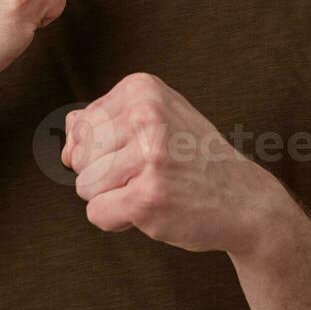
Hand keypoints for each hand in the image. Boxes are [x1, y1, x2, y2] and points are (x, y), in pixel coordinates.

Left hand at [61, 72, 277, 254]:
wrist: (245, 199)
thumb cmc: (191, 160)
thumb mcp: (153, 122)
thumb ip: (103, 122)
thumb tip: (65, 138)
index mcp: (141, 88)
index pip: (80, 127)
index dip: (105, 150)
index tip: (147, 151)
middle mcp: (145, 113)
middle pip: (77, 157)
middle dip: (105, 176)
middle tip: (152, 174)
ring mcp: (149, 154)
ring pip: (84, 187)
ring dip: (114, 198)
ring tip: (155, 189)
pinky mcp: (149, 196)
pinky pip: (98, 214)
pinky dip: (120, 221)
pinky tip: (156, 209)